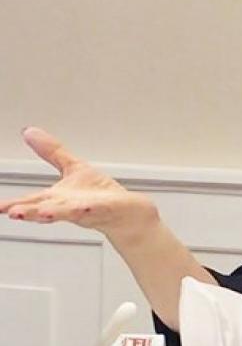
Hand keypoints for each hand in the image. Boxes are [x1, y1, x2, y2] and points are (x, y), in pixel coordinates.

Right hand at [0, 127, 158, 239]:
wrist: (126, 211)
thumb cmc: (98, 193)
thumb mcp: (71, 167)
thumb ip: (51, 152)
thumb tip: (30, 131)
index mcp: (56, 198)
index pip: (30, 201)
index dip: (12, 204)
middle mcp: (67, 206)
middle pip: (44, 209)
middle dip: (28, 212)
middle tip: (12, 212)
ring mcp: (85, 209)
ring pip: (67, 212)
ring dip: (54, 213)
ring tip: (42, 213)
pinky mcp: (104, 209)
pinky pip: (94, 210)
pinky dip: (87, 209)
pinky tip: (83, 207)